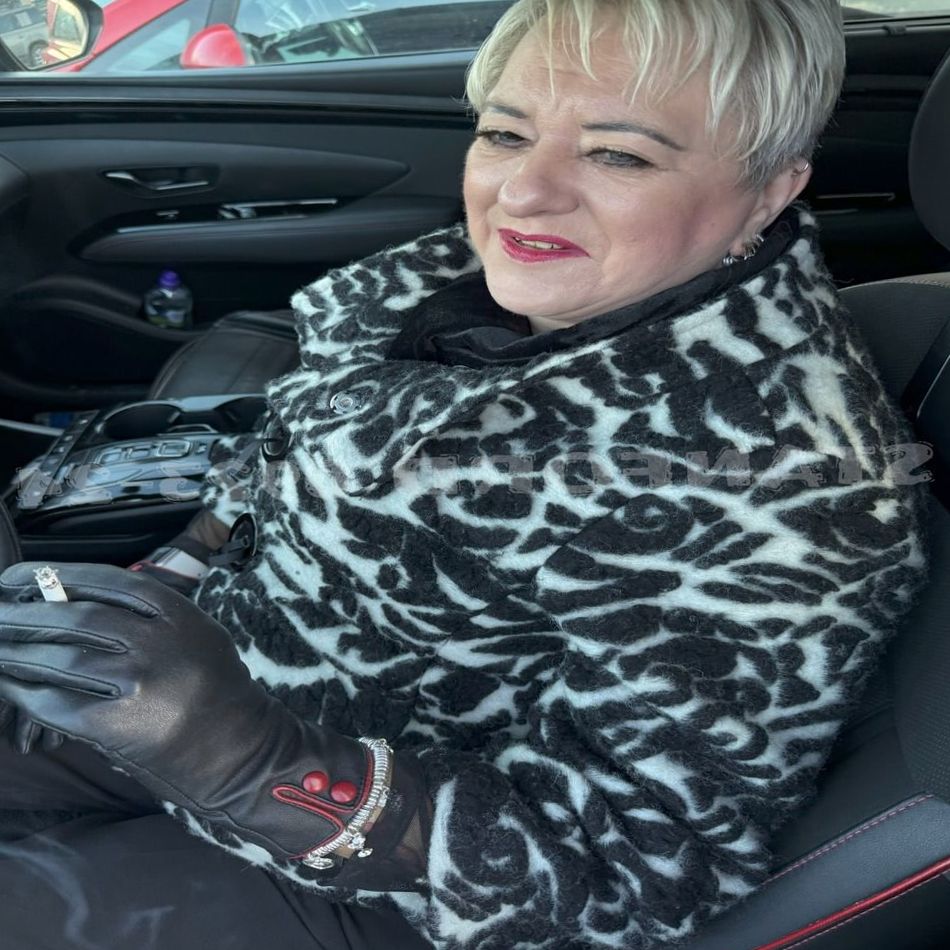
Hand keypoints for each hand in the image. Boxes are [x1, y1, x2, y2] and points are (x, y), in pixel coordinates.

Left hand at [0, 563, 380, 861]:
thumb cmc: (210, 685)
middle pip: (71, 617)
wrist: (237, 748)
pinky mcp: (117, 726)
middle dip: (20, 614)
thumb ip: (141, 613)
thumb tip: (63, 598)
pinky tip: (11, 685)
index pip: (99, 580)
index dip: (48, 576)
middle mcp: (156, 641)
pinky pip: (55, 704)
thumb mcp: (192, 632)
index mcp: (175, 611)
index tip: (14, 579)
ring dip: (13, 652)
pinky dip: (25, 693)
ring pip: (57, 659)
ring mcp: (137, 683)